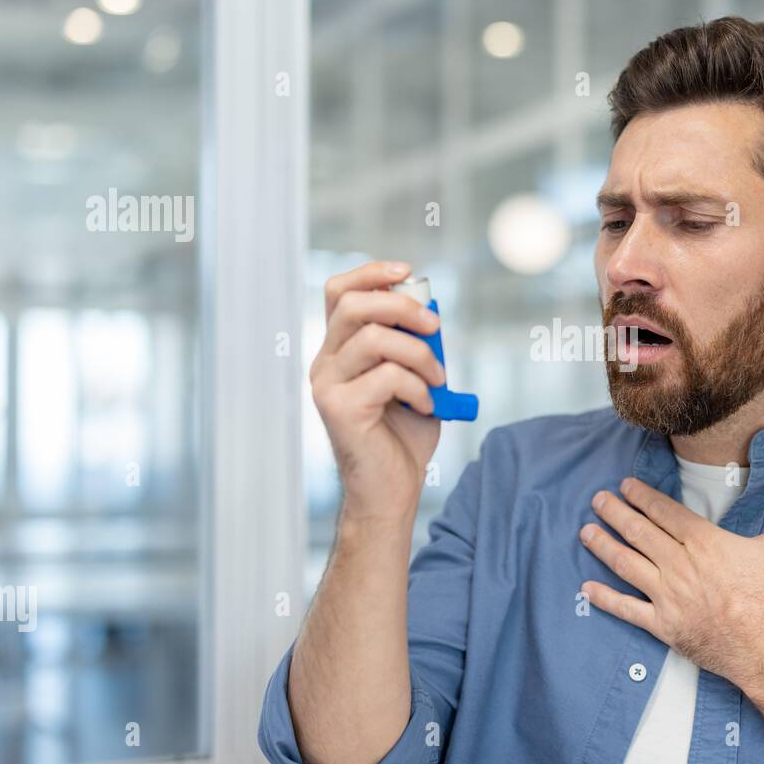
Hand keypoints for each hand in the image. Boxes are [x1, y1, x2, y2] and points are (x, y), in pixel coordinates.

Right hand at [310, 260, 446, 521]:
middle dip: (402, 307)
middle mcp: (325, 364)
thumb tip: (428, 309)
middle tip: (435, 328)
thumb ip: (416, 344)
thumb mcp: (416, 378)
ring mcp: (327, 386)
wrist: (393, 490)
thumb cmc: (404, 436)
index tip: (408, 272)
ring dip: (419, 354)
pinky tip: (426, 407)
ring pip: (373, 338)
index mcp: (339, 351)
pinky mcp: (339, 409)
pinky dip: (418, 387)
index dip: (371, 273)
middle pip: (352, 305)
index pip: (339, 293)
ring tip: (437, 380)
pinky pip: (387, 376)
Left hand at [579, 467, 763, 689]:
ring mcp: (667, 595)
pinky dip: (605, 598)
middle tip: (598, 499)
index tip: (625, 486)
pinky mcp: (663, 624)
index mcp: (703, 542)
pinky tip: (587, 589)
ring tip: (586, 532)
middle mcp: (679, 564)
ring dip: (603, 546)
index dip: (642, 496)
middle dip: (615, 513)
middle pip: (639, 532)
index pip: (664, 512)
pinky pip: (626, 609)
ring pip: (626, 564)